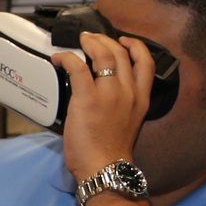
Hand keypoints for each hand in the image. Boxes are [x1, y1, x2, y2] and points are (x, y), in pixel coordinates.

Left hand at [52, 31, 153, 181]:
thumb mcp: (128, 122)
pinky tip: (59, 58)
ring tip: (80, 41)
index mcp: (141, 99)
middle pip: (121, 53)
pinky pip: (78, 67)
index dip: (135, 45)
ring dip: (91, 43)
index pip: (146, 62)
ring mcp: (110, 94)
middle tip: (92, 38)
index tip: (123, 40)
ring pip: (103, 55)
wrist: (105, 167)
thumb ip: (122, 103)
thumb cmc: (110, 150)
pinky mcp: (88, 98)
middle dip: (106, 40)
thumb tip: (104, 90)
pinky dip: (66, 58)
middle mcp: (129, 92)